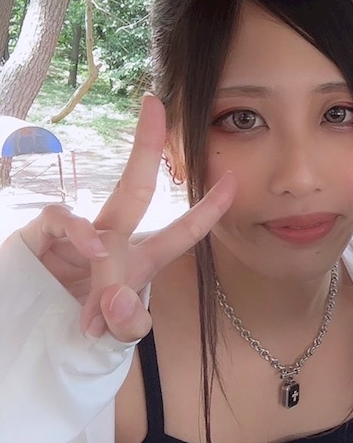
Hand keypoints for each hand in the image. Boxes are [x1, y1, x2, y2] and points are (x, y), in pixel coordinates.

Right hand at [18, 93, 235, 341]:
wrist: (29, 337)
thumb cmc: (81, 327)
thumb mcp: (115, 335)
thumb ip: (128, 324)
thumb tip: (117, 300)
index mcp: (138, 261)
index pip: (180, 233)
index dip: (208, 209)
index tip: (233, 181)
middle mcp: (111, 240)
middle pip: (136, 190)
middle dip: (147, 145)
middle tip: (156, 105)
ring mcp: (76, 236)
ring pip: (105, 224)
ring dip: (109, 267)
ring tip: (102, 310)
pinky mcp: (43, 235)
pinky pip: (65, 220)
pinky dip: (80, 237)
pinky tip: (90, 259)